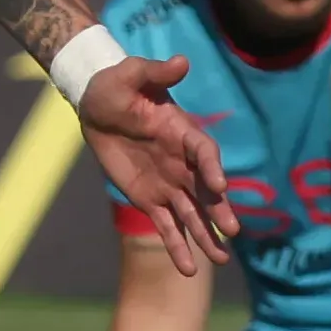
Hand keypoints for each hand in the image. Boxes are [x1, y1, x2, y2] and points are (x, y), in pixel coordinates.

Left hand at [81, 50, 232, 273]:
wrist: (98, 106)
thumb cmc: (117, 86)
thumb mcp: (130, 74)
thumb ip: (154, 72)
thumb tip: (181, 61)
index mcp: (183, 132)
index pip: (203, 152)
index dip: (212, 167)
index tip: (219, 185)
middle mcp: (183, 163)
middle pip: (205, 190)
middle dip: (217, 209)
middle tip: (232, 231)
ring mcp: (170, 184)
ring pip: (191, 215)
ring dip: (205, 236)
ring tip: (219, 261)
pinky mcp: (151, 200)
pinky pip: (167, 227)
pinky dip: (177, 247)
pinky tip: (188, 269)